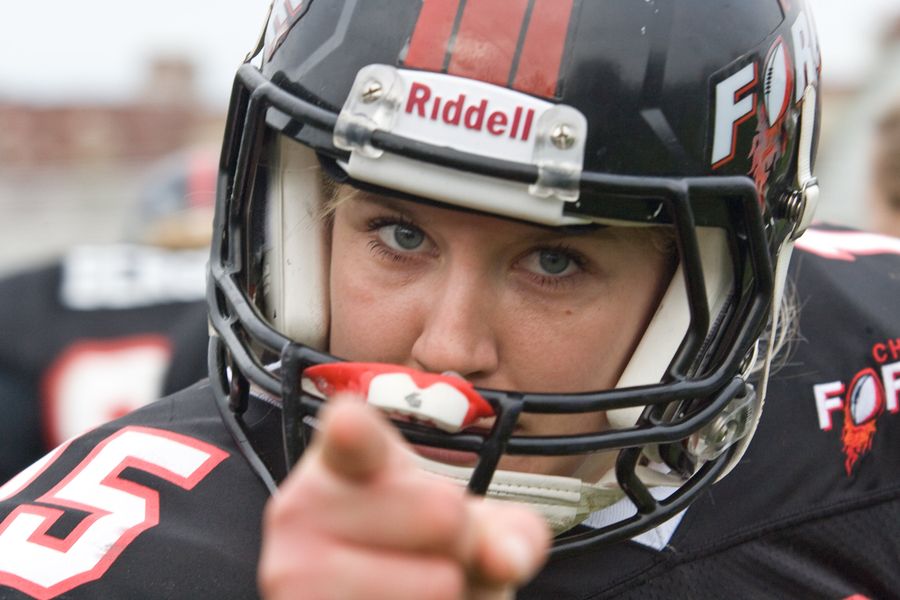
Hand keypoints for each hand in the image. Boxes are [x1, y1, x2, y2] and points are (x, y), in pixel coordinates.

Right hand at [258, 395, 550, 599]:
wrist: (385, 587)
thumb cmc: (422, 543)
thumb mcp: (472, 520)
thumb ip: (509, 531)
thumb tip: (506, 560)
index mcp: (340, 456)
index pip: (350, 437)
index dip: (353, 432)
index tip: (348, 425)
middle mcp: (301, 507)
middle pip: (445, 516)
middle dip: (462, 543)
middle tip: (428, 547)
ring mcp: (294, 572)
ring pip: (437, 585)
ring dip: (449, 594)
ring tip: (413, 583)